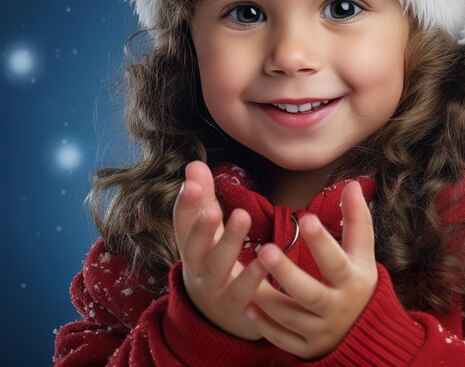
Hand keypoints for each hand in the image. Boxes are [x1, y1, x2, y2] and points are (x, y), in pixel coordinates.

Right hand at [173, 161, 269, 339]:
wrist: (215, 319)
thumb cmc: (213, 262)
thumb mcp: (206, 232)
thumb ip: (202, 198)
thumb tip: (193, 163)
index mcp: (190, 246)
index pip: (181, 223)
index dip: (185, 204)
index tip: (190, 181)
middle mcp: (197, 268)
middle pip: (194, 247)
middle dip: (201, 226)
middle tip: (212, 207)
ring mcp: (214, 290)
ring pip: (218, 267)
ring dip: (228, 242)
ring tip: (242, 216)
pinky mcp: (235, 308)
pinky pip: (242, 292)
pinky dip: (252, 277)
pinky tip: (264, 259)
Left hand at [246, 180, 377, 359]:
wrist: (367, 333)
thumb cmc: (357, 281)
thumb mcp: (362, 252)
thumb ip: (356, 219)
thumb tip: (352, 184)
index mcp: (351, 281)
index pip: (336, 262)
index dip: (322, 242)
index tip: (306, 217)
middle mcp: (336, 308)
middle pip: (310, 294)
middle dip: (287, 273)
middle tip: (265, 249)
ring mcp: (320, 331)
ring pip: (291, 317)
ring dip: (267, 298)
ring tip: (245, 273)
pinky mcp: (306, 348)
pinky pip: (283, 340)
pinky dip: (265, 326)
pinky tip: (248, 306)